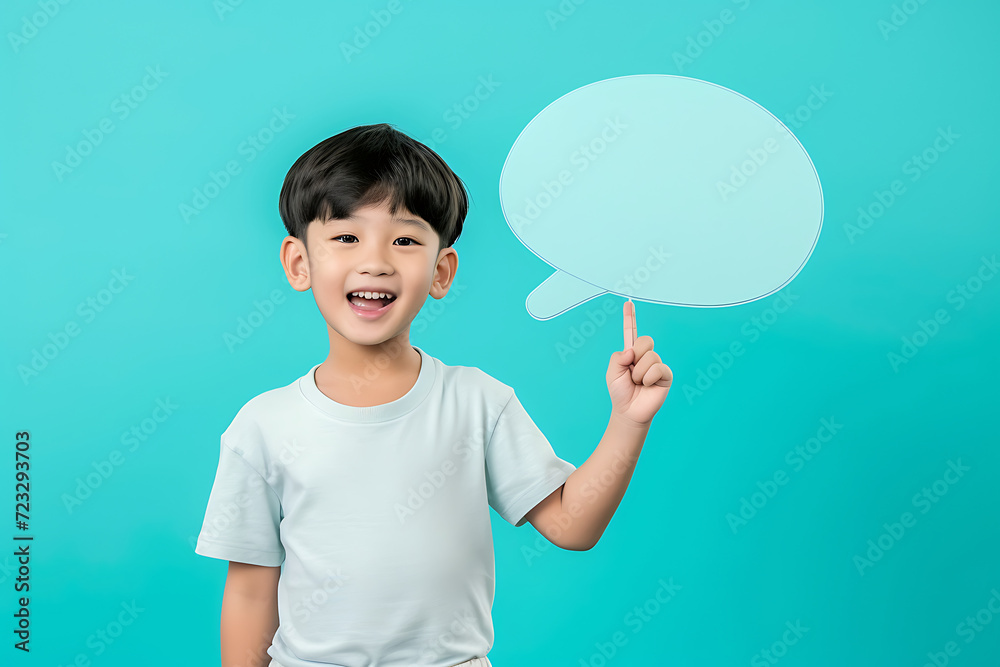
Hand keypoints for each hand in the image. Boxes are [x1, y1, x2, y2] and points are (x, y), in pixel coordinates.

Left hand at [606, 299, 671, 427]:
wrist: (629, 411)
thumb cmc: (620, 392)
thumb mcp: (612, 372)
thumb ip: (618, 357)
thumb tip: (633, 350)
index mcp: (631, 353)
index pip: (631, 332)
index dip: (630, 317)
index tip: (628, 302)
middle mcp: (645, 356)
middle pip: (644, 341)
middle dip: (636, 356)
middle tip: (632, 373)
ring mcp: (656, 364)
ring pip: (650, 357)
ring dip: (639, 373)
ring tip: (638, 383)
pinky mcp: (665, 375)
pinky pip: (657, 368)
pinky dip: (648, 378)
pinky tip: (647, 386)